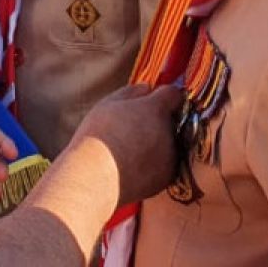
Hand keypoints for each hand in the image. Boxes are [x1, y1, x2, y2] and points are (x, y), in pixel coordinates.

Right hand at [71, 84, 182, 205]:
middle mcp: (169, 132)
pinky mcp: (166, 178)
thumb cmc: (97, 137)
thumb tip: (147, 88)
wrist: (93, 179)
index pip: (174, 94)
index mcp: (156, 109)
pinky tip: (132, 167)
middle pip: (171, 120)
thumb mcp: (108, 104)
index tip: (152, 100)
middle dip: (157, 121)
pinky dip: (153, 165)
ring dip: (156, 144)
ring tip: (128, 151)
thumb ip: (131, 92)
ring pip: (169, 143)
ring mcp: (170, 157)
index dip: (163, 96)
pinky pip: (164, 165)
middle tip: (132, 129)